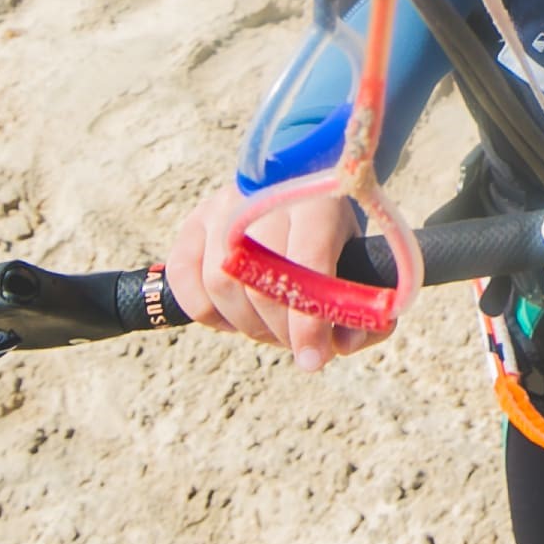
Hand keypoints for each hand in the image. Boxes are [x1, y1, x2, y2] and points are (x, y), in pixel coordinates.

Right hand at [164, 186, 377, 373]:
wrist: (298, 185)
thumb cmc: (331, 234)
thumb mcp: (358, 262)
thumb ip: (358, 309)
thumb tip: (342, 345)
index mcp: (315, 201)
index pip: (307, 263)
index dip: (309, 322)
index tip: (313, 359)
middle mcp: (262, 197)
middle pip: (259, 283)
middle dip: (279, 330)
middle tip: (295, 342)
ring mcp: (222, 206)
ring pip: (220, 284)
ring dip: (246, 324)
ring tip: (270, 327)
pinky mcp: (194, 222)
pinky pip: (186, 281)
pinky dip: (209, 313)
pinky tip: (235, 314)